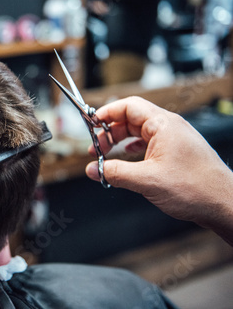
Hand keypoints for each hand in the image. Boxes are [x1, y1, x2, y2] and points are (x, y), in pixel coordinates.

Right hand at [86, 97, 232, 243]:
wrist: (224, 204)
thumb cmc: (196, 188)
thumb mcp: (146, 180)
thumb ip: (114, 172)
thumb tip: (93, 169)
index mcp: (163, 124)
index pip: (129, 106)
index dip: (106, 113)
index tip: (91, 123)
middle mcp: (169, 127)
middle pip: (130, 119)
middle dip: (109, 132)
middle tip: (95, 147)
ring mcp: (174, 139)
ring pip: (138, 132)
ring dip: (119, 142)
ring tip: (104, 155)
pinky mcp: (176, 152)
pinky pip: (147, 144)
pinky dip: (131, 150)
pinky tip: (124, 160)